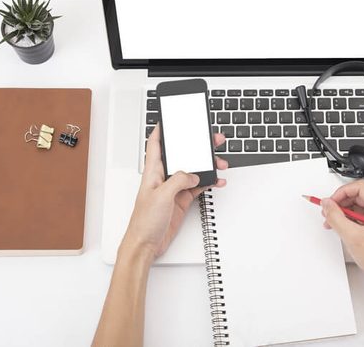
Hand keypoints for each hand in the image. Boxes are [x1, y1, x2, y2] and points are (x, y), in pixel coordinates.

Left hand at [119, 125, 227, 260]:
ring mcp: (173, 189)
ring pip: (194, 170)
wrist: (146, 245)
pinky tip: (217, 180)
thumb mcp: (161, 195)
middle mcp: (164, 177)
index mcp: (153, 171)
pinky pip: (198, 186)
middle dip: (196, 146)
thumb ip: (179, 180)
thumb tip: (193, 174)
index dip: (162, 130)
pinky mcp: (181, 200)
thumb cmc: (144, 221)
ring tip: (219, 163)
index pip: (156, 144)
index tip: (170, 119)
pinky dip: (209, 182)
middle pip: (182, 156)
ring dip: (207, 166)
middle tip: (211, 139)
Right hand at [321, 179, 363, 289]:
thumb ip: (336, 217)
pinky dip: (351, 221)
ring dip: (345, 213)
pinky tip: (343, 229)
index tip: (331, 202)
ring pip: (360, 207)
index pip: (360, 188)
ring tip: (333, 223)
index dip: (342, 193)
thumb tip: (327, 204)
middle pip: (359, 196)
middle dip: (341, 204)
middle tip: (329, 212)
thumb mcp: (352, 237)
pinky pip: (363, 216)